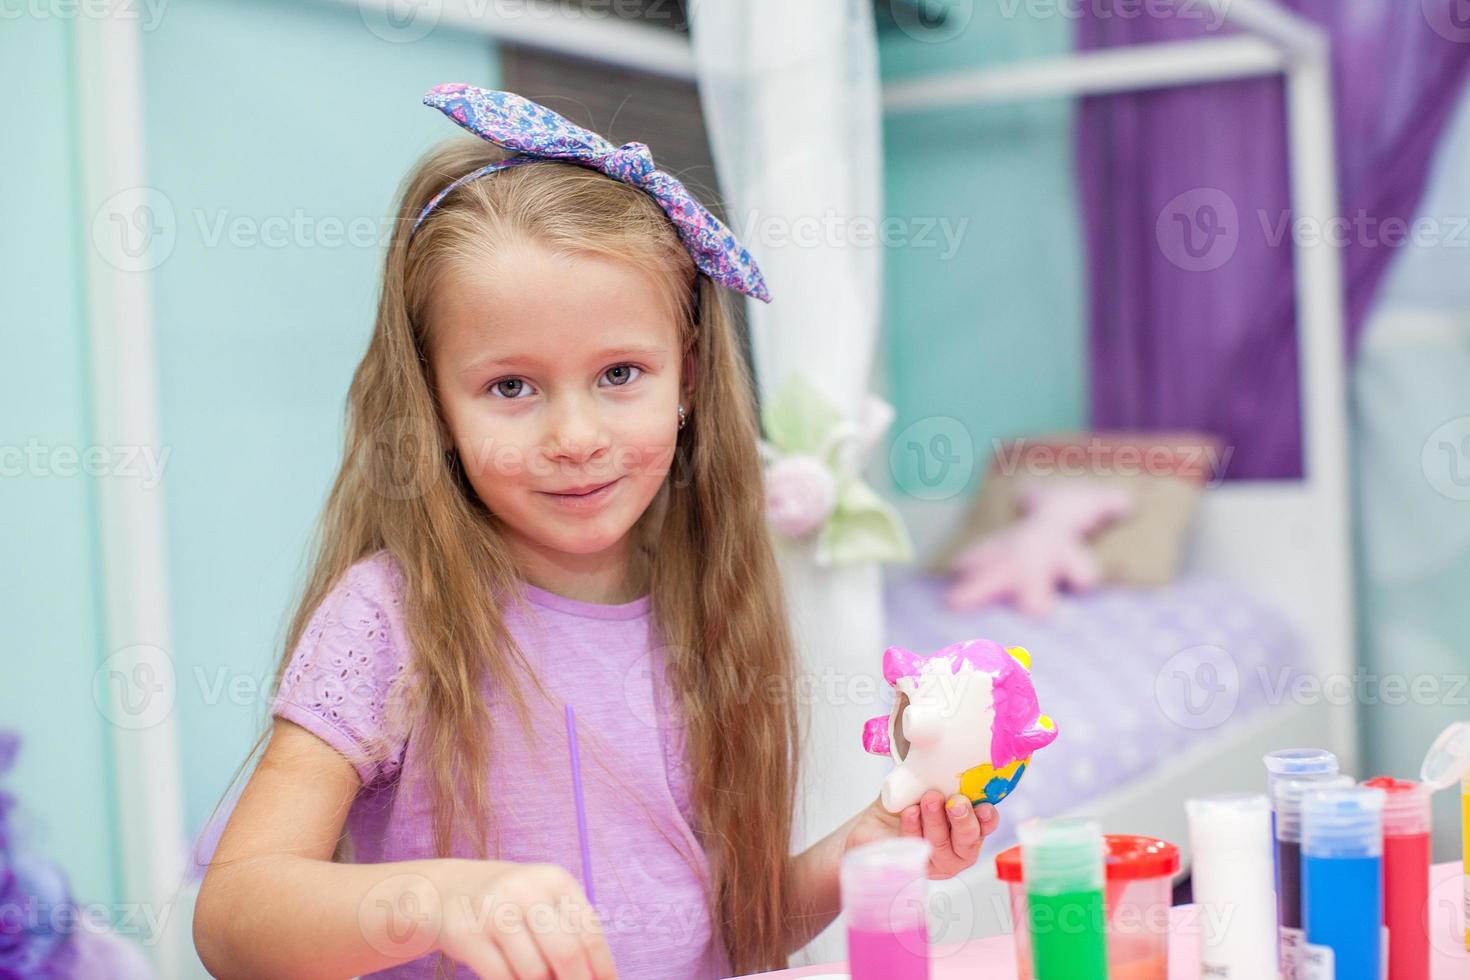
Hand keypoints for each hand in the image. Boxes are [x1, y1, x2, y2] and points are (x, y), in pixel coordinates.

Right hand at [428, 859, 619, 979]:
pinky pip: (502, 978)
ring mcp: (495, 912)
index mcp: (555, 881)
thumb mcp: (544, 902)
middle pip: (566, 952)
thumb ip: (571, 931)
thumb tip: (597, 976)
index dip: (603, 966)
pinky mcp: (469, 936)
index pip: (589, 930)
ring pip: (534, 971)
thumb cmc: (513, 902)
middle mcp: (526, 891)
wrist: (452, 889)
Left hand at [843, 790, 997, 878]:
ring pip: (941, 847)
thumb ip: (935, 775)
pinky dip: (913, 829)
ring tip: (928, 799)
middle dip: (963, 820)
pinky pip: (915, 849)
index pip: (986, 825)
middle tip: (956, 802)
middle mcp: (956, 848)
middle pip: (968, 841)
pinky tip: (910, 813)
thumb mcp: (922, 783)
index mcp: (967, 826)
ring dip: (936, 821)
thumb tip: (937, 748)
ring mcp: (935, 862)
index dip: (988, 817)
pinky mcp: (912, 867)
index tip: (983, 805)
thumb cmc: (904, 804)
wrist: (873, 826)